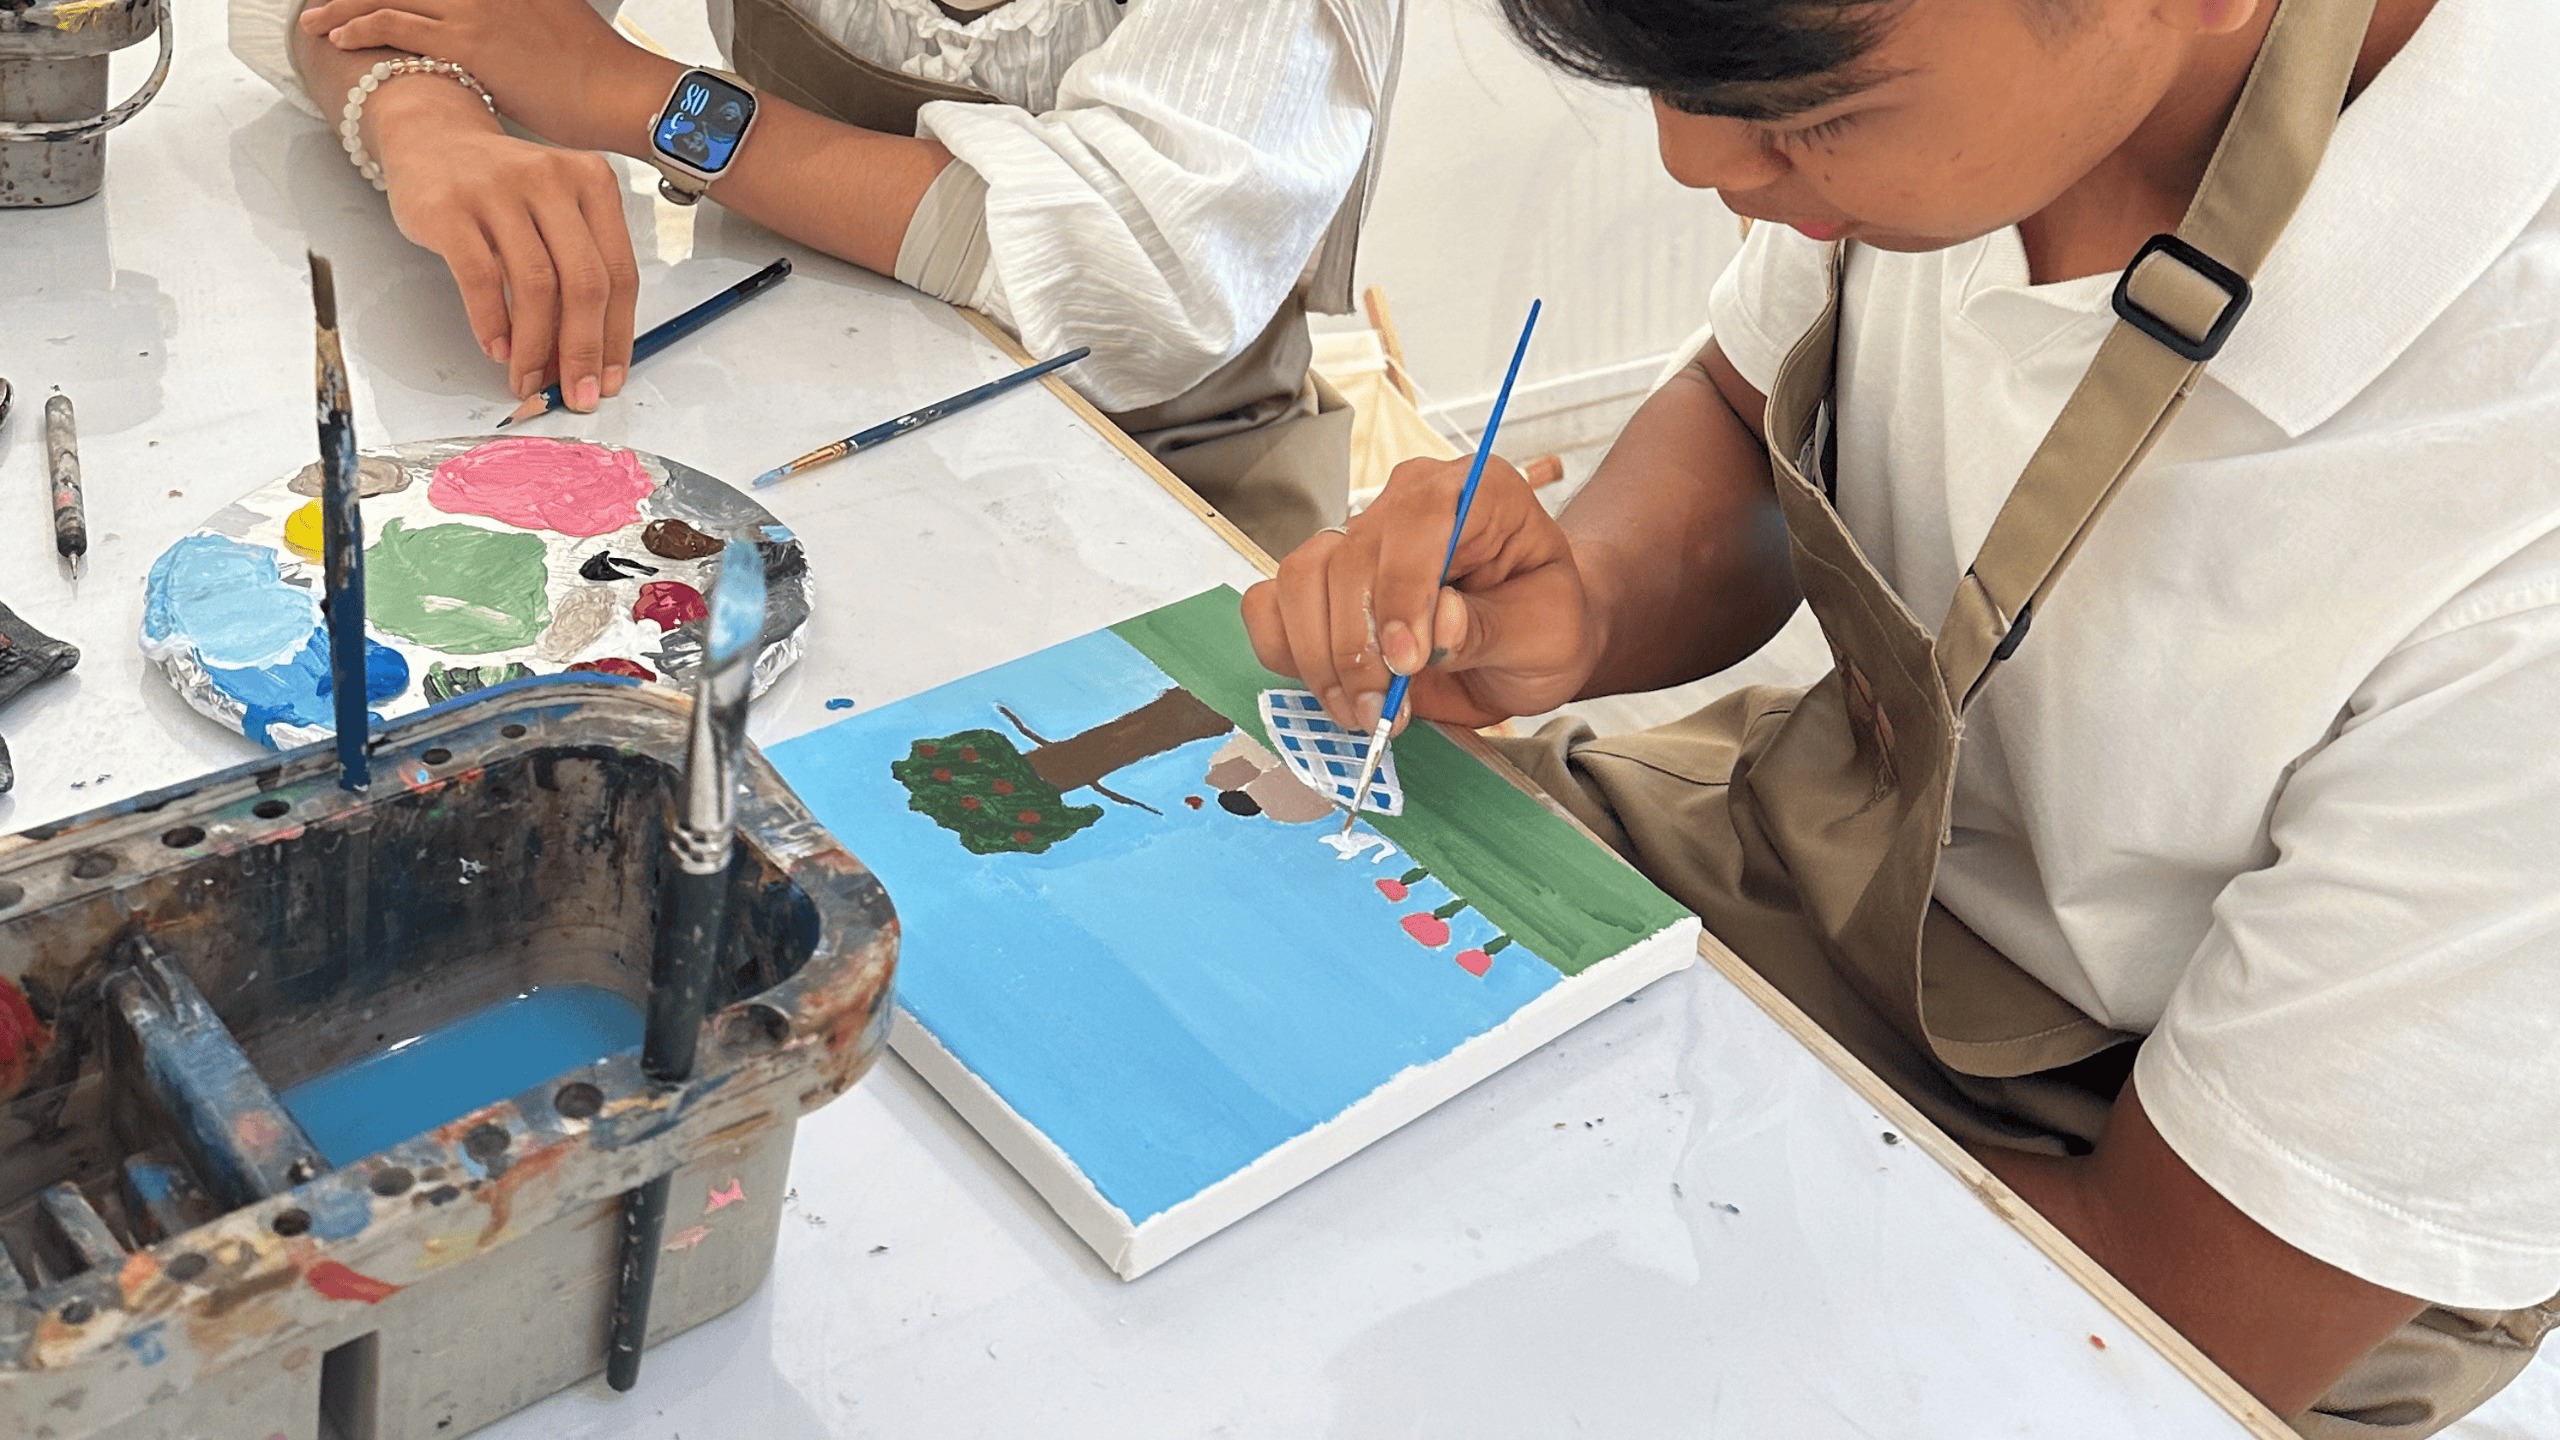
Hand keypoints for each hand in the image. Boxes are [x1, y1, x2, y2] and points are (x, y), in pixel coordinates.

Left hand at [301, 0, 651, 153]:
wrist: (619, 91)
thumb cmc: (595, 75)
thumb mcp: (553, 26)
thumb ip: (515, 23)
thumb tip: (498, 44)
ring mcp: (474, 8)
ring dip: (344, 5)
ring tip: (315, 20)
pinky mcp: (468, 40)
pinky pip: (397, 25)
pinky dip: (361, 26)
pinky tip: (338, 35)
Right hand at [368, 80, 637, 407]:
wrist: (431, 135)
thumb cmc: (502, 188)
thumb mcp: (555, 214)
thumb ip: (576, 272)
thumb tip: (588, 358)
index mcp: (593, 183)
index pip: (620, 273)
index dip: (618, 336)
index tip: (610, 380)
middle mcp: (551, 180)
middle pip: (584, 283)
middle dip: (583, 350)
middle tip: (575, 393)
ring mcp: (499, 190)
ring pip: (535, 285)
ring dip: (535, 347)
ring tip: (528, 379)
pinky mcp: (450, 207)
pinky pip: (481, 278)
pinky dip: (493, 324)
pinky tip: (497, 349)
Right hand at [1242, 456, 1596, 732]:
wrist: (1525, 646)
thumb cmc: (1544, 626)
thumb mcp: (1547, 635)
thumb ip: (1491, 627)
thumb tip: (1435, 623)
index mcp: (1477, 493)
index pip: (1418, 519)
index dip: (1403, 591)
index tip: (1408, 660)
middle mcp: (1409, 502)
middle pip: (1349, 556)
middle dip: (1358, 646)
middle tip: (1384, 711)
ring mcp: (1360, 536)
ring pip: (1301, 579)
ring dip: (1320, 657)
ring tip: (1363, 712)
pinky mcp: (1325, 581)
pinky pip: (1273, 603)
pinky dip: (1287, 651)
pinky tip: (1332, 690)